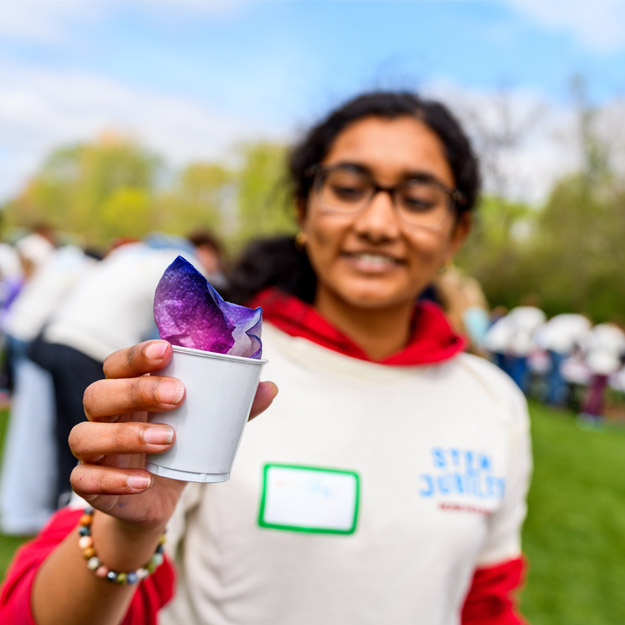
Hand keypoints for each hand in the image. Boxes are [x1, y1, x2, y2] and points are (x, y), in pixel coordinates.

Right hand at [70, 340, 277, 529]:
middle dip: (137, 391)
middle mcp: (103, 416)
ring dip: (126, 435)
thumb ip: (232, 407)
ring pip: (85, 435)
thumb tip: (271, 387)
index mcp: (127, 392)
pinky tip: (144, 482)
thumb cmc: (177, 449)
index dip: (136, 354)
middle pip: (99, 393)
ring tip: (169, 439)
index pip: (118, 364)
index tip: (167, 350)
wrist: (153, 501)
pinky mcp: (88, 483)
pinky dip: (112, 481)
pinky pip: (83, 480)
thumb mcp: (203, 427)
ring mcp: (91, 450)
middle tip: (179, 395)